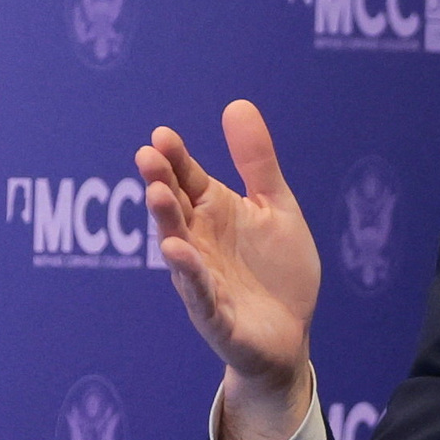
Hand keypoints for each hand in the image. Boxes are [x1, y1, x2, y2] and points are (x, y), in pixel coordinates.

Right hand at [136, 100, 320, 439]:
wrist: (290, 335)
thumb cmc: (276, 270)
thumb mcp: (276, 208)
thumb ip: (258, 162)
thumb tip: (237, 104)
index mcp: (214, 215)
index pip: (188, 180)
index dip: (175, 159)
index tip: (161, 135)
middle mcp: (200, 244)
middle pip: (176, 211)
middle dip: (161, 184)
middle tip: (148, 157)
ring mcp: (204, 281)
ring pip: (180, 250)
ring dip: (168, 224)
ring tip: (157, 195)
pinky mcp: (217, 317)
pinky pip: (201, 295)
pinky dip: (191, 275)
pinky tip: (181, 253)